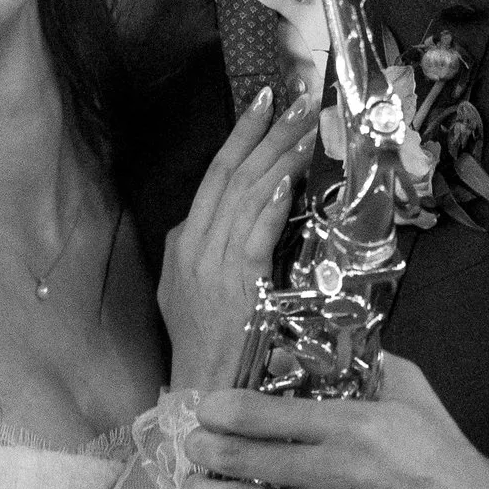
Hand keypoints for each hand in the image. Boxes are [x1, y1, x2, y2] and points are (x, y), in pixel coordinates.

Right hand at [157, 90, 319, 391]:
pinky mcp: (239, 280)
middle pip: (232, 174)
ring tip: (306, 125)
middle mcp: (194, 245)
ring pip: (249, 193)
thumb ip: (196, 256)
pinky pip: (257, 228)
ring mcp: (214, 261)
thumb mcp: (182, 295)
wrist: (199, 389)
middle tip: (295, 99)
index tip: (260, 104)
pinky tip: (292, 174)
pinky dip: (274, 199)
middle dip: (265, 132)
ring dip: (280, 155)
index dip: (238, 137)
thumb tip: (210, 224)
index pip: (212, 177)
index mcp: (182, 243)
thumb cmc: (199, 348)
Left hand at [183, 355, 488, 488]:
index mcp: (355, 426)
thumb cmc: (447, 463)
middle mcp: (337, 475)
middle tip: (191, 446)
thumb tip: (300, 354)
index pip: (265, 414)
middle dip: (206, 452)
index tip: (206, 409)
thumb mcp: (413, 398)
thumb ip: (363, 368)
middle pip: (245, 461)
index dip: (222, 410)